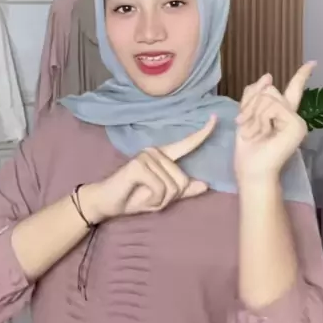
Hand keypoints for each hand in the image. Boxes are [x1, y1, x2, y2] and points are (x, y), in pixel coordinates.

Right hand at [81, 117, 216, 222]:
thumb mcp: (162, 196)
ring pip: (172, 187)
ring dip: (159, 200)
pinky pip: (160, 189)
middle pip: (182, 180)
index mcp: (163, 156)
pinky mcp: (138, 165)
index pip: (187, 144)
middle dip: (169, 197)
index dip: (202, 133)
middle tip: (150, 197)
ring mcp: (146, 156)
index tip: (216, 119)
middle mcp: (155, 151)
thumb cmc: (134, 197)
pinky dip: (153, 200)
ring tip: (143, 196)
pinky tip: (139, 197)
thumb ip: (182, 191)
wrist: (107, 203)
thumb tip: (205, 185)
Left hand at [234, 62, 315, 185]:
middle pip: (268, 89)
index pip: (293, 89)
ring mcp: (296, 120)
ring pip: (268, 96)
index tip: (312, 63)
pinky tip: (262, 134)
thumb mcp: (246, 115)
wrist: (251, 169)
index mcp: (282, 112)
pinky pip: (273, 107)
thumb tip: (269, 76)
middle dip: (251, 105)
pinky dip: (260, 119)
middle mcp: (292, 114)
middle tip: (247, 126)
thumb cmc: (248, 147)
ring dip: (253, 115)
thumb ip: (254, 94)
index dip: (302, 75)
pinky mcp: (296, 124)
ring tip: (255, 133)